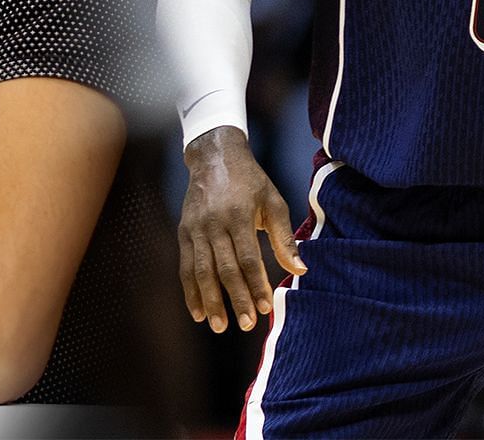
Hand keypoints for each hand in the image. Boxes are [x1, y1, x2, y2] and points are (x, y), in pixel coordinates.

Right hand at [178, 126, 303, 332]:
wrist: (214, 156)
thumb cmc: (250, 181)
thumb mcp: (273, 201)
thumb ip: (284, 237)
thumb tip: (299, 270)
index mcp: (238, 215)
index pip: (248, 258)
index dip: (256, 284)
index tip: (265, 307)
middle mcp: (214, 223)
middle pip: (224, 269)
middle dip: (236, 299)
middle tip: (247, 324)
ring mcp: (195, 228)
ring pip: (201, 271)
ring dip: (211, 301)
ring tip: (220, 326)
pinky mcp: (184, 232)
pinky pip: (186, 266)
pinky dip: (190, 290)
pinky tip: (198, 312)